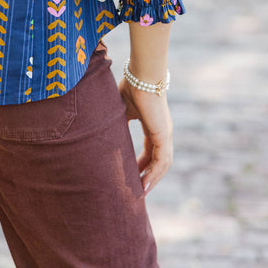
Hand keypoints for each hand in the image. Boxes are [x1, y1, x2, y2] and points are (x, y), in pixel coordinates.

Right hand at [119, 78, 172, 194]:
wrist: (141, 76)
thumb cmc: (131, 86)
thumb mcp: (121, 109)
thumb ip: (117, 121)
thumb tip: (103, 129)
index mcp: (154, 126)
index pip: (151, 151)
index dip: (142, 164)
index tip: (132, 175)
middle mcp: (163, 132)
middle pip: (158, 161)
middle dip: (148, 176)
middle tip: (137, 190)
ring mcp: (165, 134)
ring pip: (162, 164)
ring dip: (152, 178)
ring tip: (141, 192)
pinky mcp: (163, 134)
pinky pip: (161, 160)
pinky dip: (154, 173)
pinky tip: (145, 183)